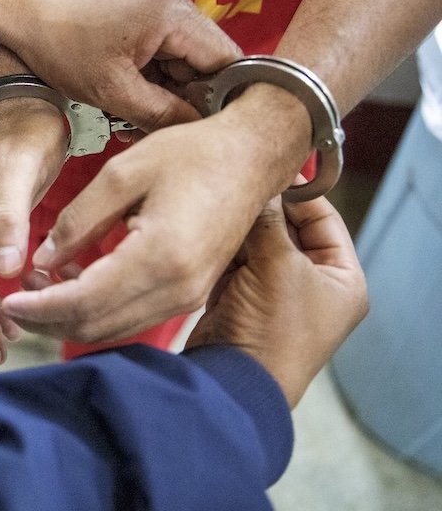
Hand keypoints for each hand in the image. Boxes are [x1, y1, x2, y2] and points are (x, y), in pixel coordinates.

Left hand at [0, 0, 241, 131]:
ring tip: (132, 121)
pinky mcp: (143, 9)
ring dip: (163, 92)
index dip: (217, 102)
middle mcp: (177, 1)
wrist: (21, 7)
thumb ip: (162, 113)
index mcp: (176, 15)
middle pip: (205, 63)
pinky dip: (149, 77)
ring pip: (182, 60)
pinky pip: (162, 49)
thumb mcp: (112, 91)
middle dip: (185, 101)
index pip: (226, 64)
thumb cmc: (58, 41)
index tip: (201, 133)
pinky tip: (126, 102)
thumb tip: (194, 131)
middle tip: (157, 132)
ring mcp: (160, 2)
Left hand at [0, 98, 301, 343]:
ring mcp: (187, 296)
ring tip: (38, 287)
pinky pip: (133, 317)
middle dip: (48, 320)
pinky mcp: (190, 295)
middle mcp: (177, 288)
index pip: (85, 302)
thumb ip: (77, 219)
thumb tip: (42, 260)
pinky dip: (98, 310)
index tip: (9, 300)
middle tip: (14, 299)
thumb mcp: (124, 172)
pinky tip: (74, 282)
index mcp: (160, 256)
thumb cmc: (192, 154)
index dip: (41, 307)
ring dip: (70, 318)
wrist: (255, 156)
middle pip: (96, 326)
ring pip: (113, 328)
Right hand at [185, 192, 366, 406]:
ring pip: (256, 244)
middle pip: (286, 229)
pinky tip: (209, 232)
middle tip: (236, 186)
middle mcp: (312, 285)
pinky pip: (234, 262)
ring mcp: (274, 293)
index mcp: (342, 279)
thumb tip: (259, 185)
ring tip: (218, 206)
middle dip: (262, 211)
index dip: (298, 194)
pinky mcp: (241, 300)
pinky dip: (223, 249)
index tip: (270, 171)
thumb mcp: (278, 265)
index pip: (323, 219)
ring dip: (239, 230)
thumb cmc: (274, 332)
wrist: (236, 380)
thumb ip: (268, 221)